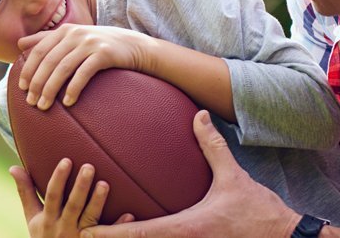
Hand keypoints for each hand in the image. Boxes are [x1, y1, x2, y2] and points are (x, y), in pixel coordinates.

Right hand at [11, 158, 134, 237]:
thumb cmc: (43, 236)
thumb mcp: (32, 218)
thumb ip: (25, 192)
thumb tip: (13, 167)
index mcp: (47, 219)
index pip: (52, 196)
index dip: (58, 178)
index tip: (67, 160)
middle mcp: (63, 228)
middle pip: (73, 206)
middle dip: (80, 187)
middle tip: (89, 166)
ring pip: (90, 219)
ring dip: (97, 202)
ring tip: (105, 184)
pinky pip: (107, 237)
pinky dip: (118, 226)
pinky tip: (129, 214)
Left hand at [17, 24, 153, 109]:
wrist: (134, 46)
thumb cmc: (99, 45)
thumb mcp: (72, 37)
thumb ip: (46, 39)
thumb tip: (19, 44)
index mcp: (64, 30)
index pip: (39, 51)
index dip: (28, 69)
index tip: (22, 87)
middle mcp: (75, 34)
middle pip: (49, 61)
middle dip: (37, 83)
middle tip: (31, 102)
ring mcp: (90, 43)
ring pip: (63, 68)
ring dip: (51, 89)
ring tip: (44, 106)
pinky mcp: (104, 53)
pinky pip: (84, 73)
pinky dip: (73, 88)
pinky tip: (68, 103)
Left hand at [79, 111, 299, 237]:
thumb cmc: (259, 212)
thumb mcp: (233, 175)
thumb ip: (212, 145)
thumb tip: (198, 115)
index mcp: (185, 228)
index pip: (139, 233)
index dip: (110, 232)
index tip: (86, 230)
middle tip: (80, 234)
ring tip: (99, 236)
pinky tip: (135, 236)